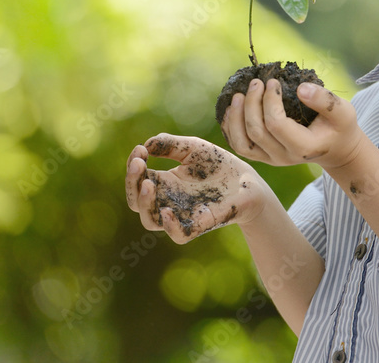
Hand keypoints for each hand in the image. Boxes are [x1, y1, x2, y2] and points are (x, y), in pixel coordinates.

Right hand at [125, 133, 267, 242]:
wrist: (247, 181)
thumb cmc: (218, 164)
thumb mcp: (193, 148)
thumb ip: (170, 144)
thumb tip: (146, 144)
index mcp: (164, 182)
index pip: (138, 179)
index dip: (133, 165)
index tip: (140, 150)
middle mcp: (168, 200)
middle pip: (137, 201)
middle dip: (132, 183)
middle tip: (138, 163)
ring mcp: (182, 215)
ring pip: (150, 221)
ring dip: (144, 203)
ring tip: (148, 184)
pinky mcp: (200, 225)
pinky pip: (178, 235)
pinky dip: (169, 226)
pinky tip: (166, 211)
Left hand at [221, 78, 364, 170]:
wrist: (335, 148)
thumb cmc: (339, 127)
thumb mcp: (343, 111)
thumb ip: (325, 100)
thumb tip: (301, 89)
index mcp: (303, 147)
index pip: (276, 124)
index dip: (270, 100)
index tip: (273, 81)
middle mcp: (284, 157)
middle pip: (256, 132)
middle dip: (251, 104)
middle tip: (255, 82)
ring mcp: (272, 159)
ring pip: (242, 143)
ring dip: (236, 118)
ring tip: (238, 96)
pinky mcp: (264, 156)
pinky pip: (240, 146)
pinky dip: (231, 129)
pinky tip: (232, 110)